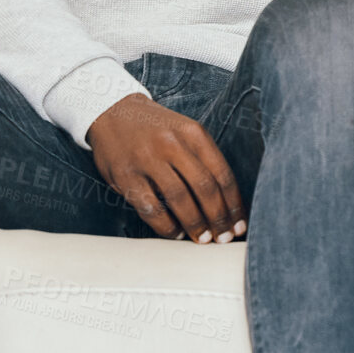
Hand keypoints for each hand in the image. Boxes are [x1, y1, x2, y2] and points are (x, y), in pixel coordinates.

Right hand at [88, 94, 245, 243]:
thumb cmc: (158, 129)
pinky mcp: (125, 175)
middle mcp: (172, 144)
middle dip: (218, 218)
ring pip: (179, 198)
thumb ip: (204, 160)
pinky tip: (176, 233)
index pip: (222, 173)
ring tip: (203, 240)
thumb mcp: (186, 132)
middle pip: (204, 187)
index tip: (240, 225)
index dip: (234, 204)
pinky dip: (166, 225)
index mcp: (194, 133)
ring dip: (195, 224)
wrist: (113, 112)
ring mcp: (147, 159)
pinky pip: (150, 207)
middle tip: (224, 239)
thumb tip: (227, 202)